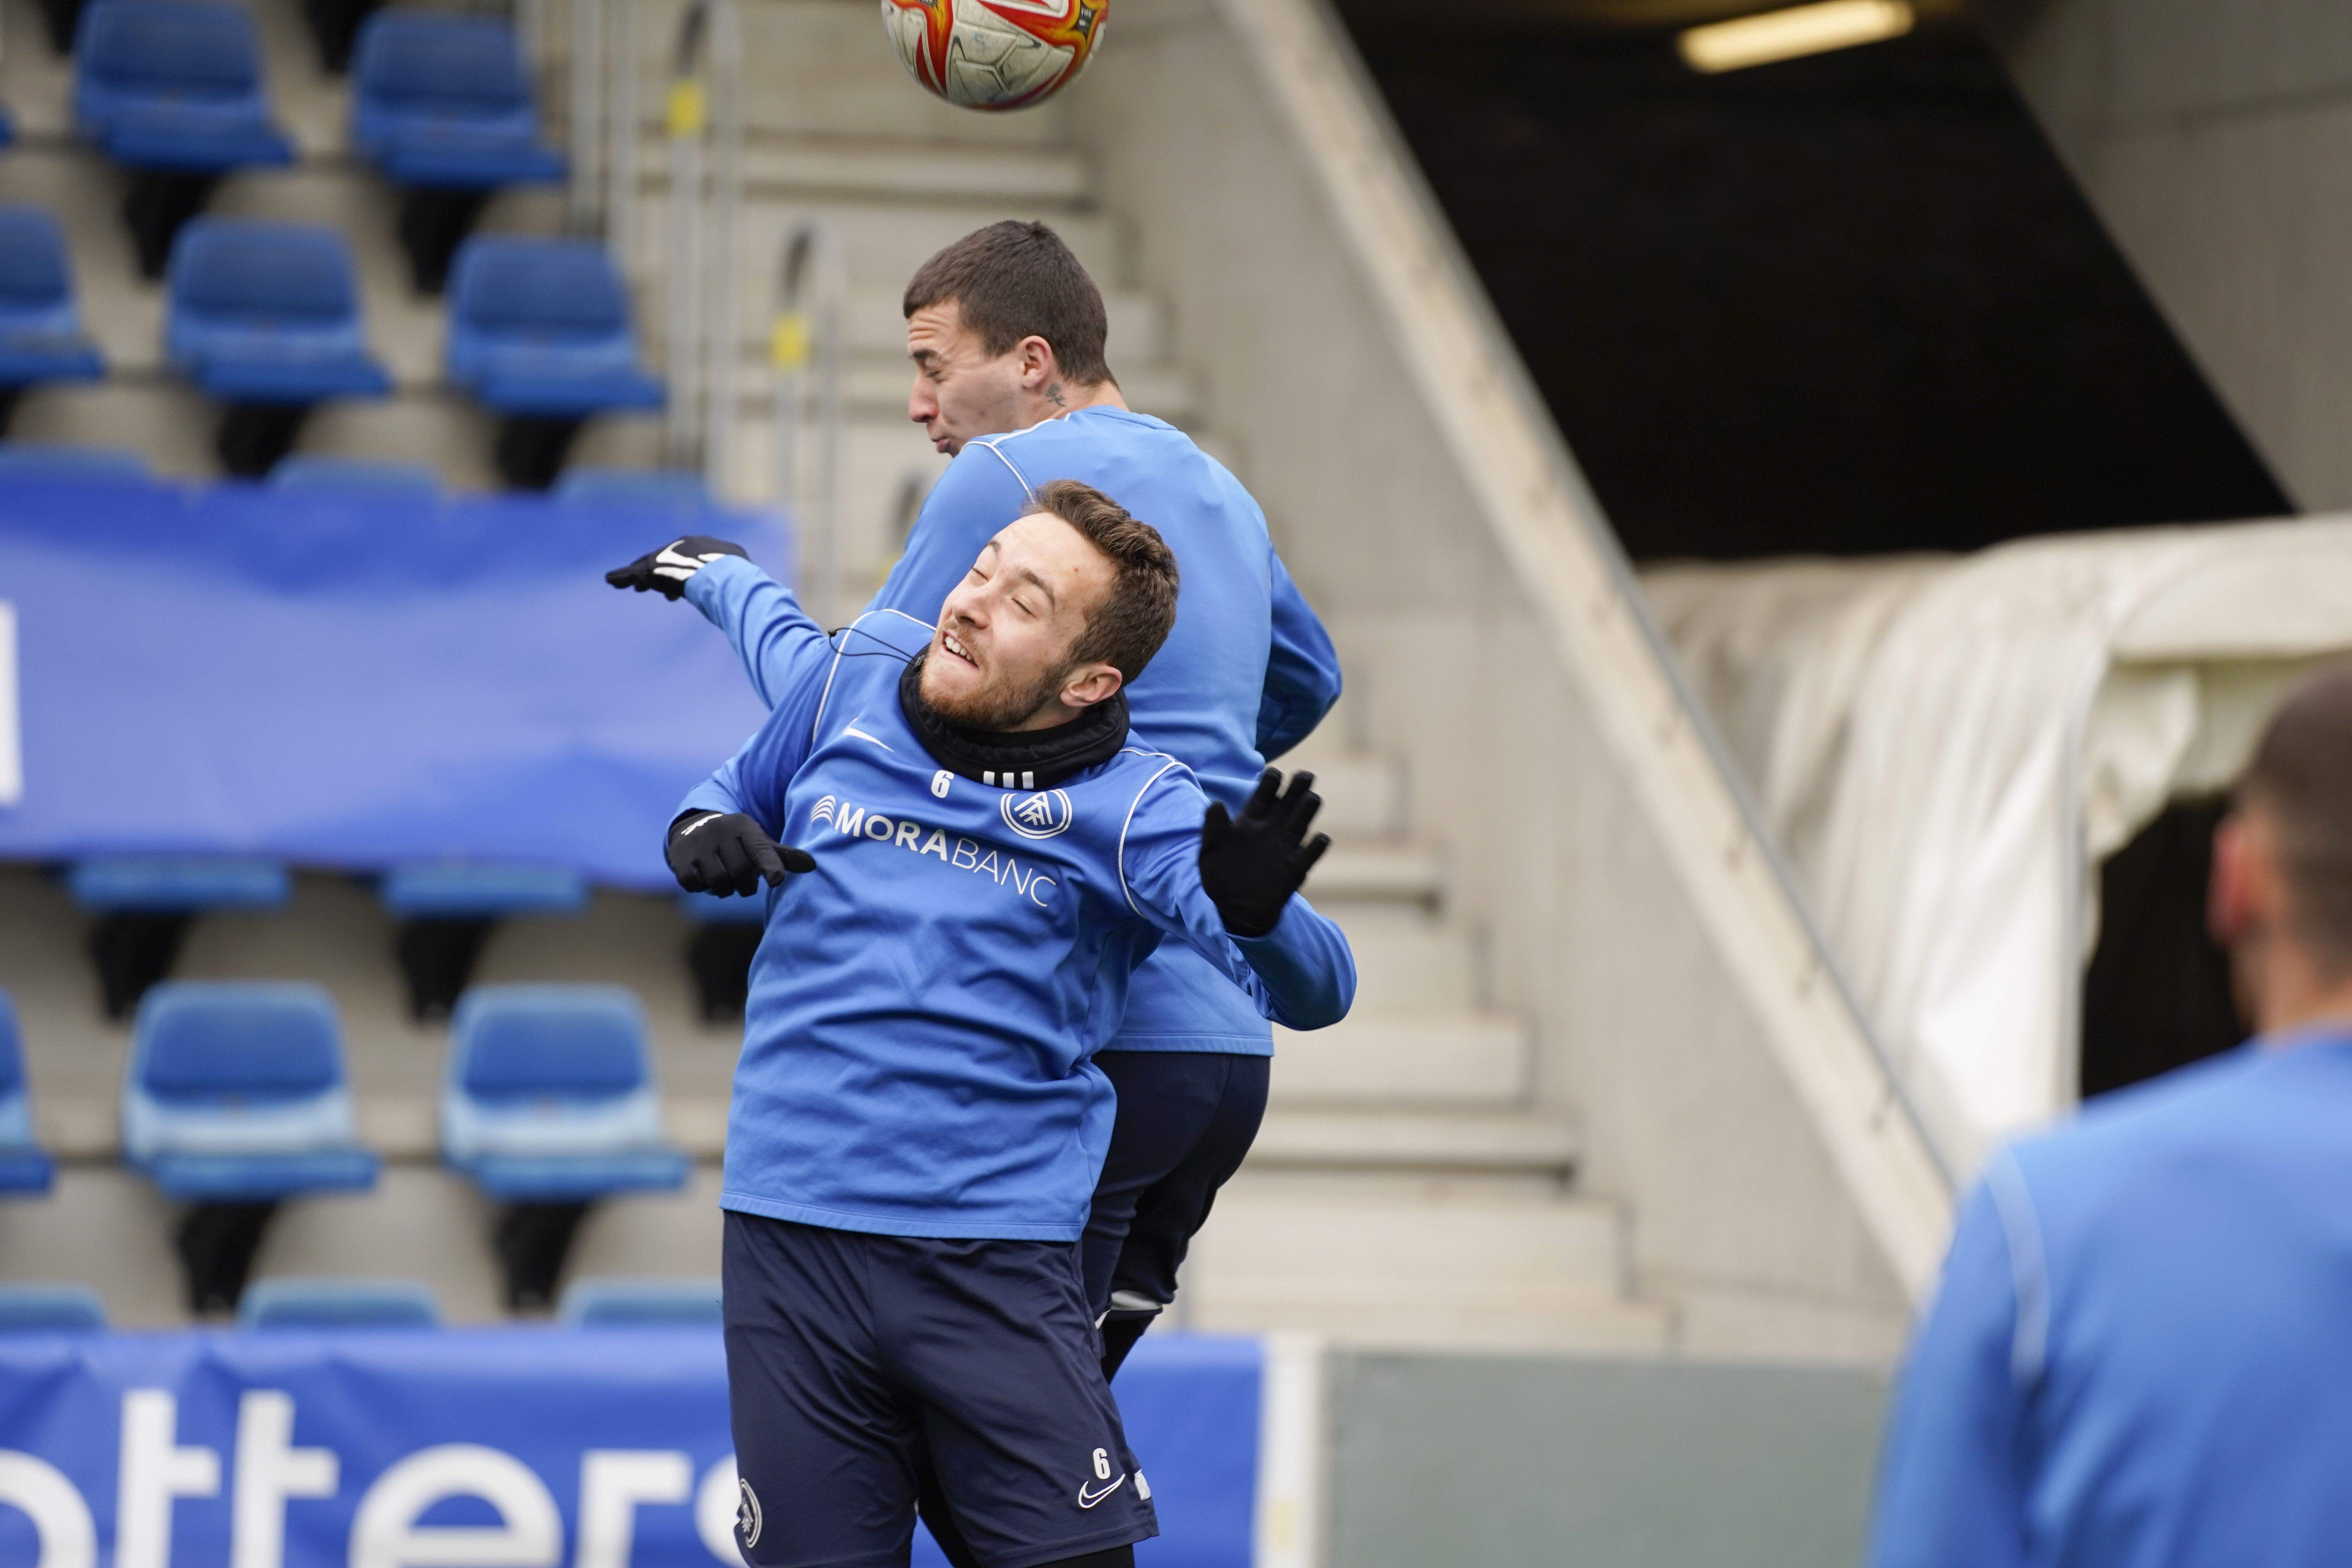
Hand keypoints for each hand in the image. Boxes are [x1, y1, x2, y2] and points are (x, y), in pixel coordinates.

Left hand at [606, 536, 748, 600]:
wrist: (725, 574)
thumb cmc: (737, 575)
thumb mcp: (739, 570)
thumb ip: (734, 573)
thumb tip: (745, 583)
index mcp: (699, 544)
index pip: (684, 557)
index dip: (680, 572)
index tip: (679, 589)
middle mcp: (679, 546)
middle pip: (662, 560)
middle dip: (657, 574)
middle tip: (651, 586)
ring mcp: (665, 557)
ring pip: (645, 567)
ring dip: (637, 577)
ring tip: (631, 587)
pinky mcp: (652, 569)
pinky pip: (630, 574)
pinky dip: (620, 578)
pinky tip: (609, 581)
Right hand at [667, 811, 813, 896]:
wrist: (694, 826)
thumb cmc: (736, 841)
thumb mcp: (759, 843)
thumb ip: (783, 856)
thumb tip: (813, 866)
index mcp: (744, 827)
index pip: (760, 849)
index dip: (769, 865)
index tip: (776, 880)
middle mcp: (720, 831)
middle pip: (740, 872)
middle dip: (745, 886)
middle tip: (744, 884)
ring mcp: (698, 844)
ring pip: (718, 882)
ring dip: (725, 889)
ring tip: (726, 880)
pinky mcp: (680, 859)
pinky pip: (695, 884)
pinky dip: (702, 887)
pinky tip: (705, 878)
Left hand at [1199, 769, 1330, 937]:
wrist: (1233, 910)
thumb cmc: (1220, 877)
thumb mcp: (1209, 852)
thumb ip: (1213, 828)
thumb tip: (1216, 803)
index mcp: (1249, 823)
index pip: (1262, 797)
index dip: (1269, 784)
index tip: (1274, 773)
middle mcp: (1270, 832)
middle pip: (1287, 805)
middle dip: (1296, 789)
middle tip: (1306, 775)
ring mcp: (1284, 850)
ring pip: (1300, 824)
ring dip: (1307, 811)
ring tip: (1312, 798)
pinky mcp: (1293, 871)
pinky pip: (1308, 857)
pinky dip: (1315, 848)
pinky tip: (1321, 838)